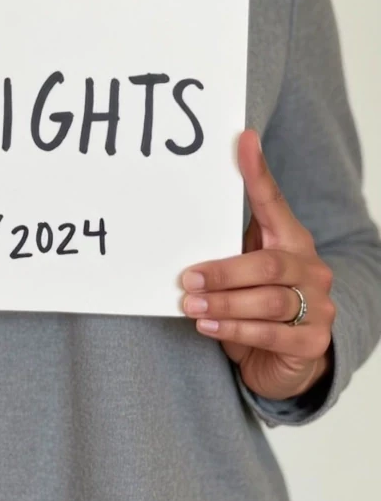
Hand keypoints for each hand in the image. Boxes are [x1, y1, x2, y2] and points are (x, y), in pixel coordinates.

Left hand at [180, 129, 335, 400]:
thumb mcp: (245, 269)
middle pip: (267, 265)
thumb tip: (182, 217)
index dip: (257, 172)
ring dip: (224, 304)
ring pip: (268, 301)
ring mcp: (318, 305)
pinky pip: (270, 334)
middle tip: (188, 278)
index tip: (243, 139)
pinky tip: (208, 325)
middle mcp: (309, 268)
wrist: (286, 361)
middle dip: (222, 272)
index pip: (272, 201)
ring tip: (191, 305)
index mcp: (291, 240)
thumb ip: (229, 245)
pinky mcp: (312, 342)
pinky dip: (234, 330)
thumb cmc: (257, 304)